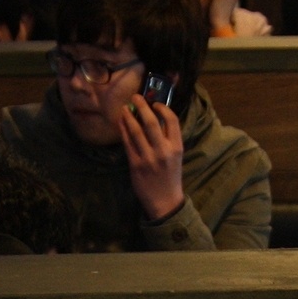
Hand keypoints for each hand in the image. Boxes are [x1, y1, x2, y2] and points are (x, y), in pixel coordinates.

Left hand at [110, 86, 186, 222]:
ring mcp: (148, 158)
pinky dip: (124, 131)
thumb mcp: (176, 156)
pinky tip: (121, 123)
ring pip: (136, 131)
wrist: (165, 201)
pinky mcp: (135, 165)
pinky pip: (127, 144)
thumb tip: (155, 117)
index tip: (155, 104)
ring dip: (129, 117)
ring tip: (124, 108)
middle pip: (151, 122)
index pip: (172, 121)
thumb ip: (168, 139)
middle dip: (142, 106)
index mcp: (177, 147)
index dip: (163, 108)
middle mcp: (163, 151)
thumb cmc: (170, 176)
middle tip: (135, 97)